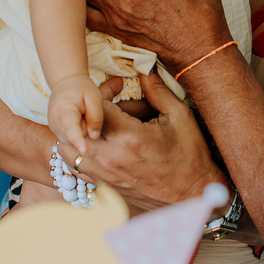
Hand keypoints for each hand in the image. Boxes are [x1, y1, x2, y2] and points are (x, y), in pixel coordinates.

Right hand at [47, 75, 103, 154]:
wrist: (65, 84)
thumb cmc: (81, 89)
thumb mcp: (94, 96)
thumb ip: (96, 116)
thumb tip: (94, 136)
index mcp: (64, 110)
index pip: (71, 127)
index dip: (78, 139)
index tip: (84, 150)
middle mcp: (55, 122)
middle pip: (77, 135)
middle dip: (87, 127)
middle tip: (86, 110)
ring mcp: (55, 129)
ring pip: (75, 139)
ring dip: (82, 129)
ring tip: (80, 113)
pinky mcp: (58, 133)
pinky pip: (73, 139)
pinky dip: (78, 131)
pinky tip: (77, 119)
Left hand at [59, 71, 228, 214]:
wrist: (192, 196)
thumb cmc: (189, 156)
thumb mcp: (179, 117)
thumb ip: (157, 91)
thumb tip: (145, 67)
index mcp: (129, 138)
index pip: (96, 107)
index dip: (102, 92)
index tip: (115, 87)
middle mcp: (111, 159)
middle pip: (79, 126)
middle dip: (88, 109)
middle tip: (105, 102)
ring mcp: (105, 175)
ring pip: (70, 149)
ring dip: (78, 131)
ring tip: (97, 122)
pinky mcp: (104, 187)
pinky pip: (76, 168)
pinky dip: (78, 152)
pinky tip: (96, 143)